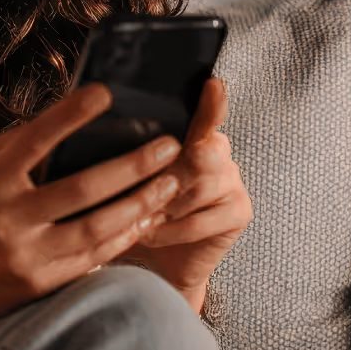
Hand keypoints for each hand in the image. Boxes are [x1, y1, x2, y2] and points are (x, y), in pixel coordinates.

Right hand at [0, 82, 188, 335]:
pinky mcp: (44, 281)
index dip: (70, 115)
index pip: (35, 140)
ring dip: (140, 203)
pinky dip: (127, 234)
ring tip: (170, 182)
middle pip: (81, 188)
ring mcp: (28, 253)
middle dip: (132, 166)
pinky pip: (96, 256)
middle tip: (169, 146)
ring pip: (97, 226)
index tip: (105, 93)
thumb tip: (68, 114)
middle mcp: (8, 216)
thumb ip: (17, 143)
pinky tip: (149, 216)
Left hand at [117, 77, 252, 310]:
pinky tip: (154, 234)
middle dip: (165, 179)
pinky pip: (202, 219)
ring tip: (142, 219)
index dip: (211, 103)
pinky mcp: (240, 211)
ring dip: (162, 209)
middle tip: (140, 199)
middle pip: (199, 155)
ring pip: (197, 188)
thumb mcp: (127, 184)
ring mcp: (233, 180)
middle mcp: (218, 153)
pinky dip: (171, 231)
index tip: (213, 84)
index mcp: (192, 138)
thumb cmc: (136, 215)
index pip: (205, 116)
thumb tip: (110, 149)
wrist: (157, 264)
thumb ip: (129, 163)